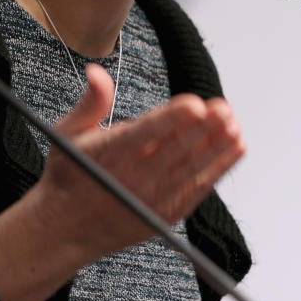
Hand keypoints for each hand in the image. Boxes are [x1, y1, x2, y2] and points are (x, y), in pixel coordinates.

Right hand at [0, 64, 244, 300]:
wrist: (65, 229)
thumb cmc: (70, 175)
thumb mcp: (69, 133)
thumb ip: (91, 102)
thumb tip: (96, 71)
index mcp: (109, 153)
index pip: (146, 132)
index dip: (172, 118)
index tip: (195, 104)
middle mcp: (132, 178)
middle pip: (175, 150)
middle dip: (203, 129)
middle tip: (224, 109)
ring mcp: (151, 199)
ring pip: (191, 169)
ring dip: (216, 147)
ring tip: (234, 126)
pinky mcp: (166, 214)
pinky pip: (198, 190)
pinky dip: (219, 170)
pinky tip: (235, 149)